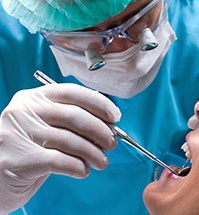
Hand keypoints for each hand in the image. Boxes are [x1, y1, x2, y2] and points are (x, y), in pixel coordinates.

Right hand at [0, 84, 120, 212]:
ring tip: (102, 161)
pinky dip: (78, 166)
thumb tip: (107, 125)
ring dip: (93, 153)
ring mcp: (18, 134)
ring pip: (69, 140)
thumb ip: (70, 121)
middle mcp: (24, 111)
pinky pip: (59, 161)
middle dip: (100, 131)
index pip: (73, 92)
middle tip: (111, 143)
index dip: (99, 104)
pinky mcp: (18, 160)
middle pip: (74, 116)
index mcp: (34, 97)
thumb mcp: (46, 126)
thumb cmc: (28, 148)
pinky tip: (83, 170)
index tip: (115, 117)